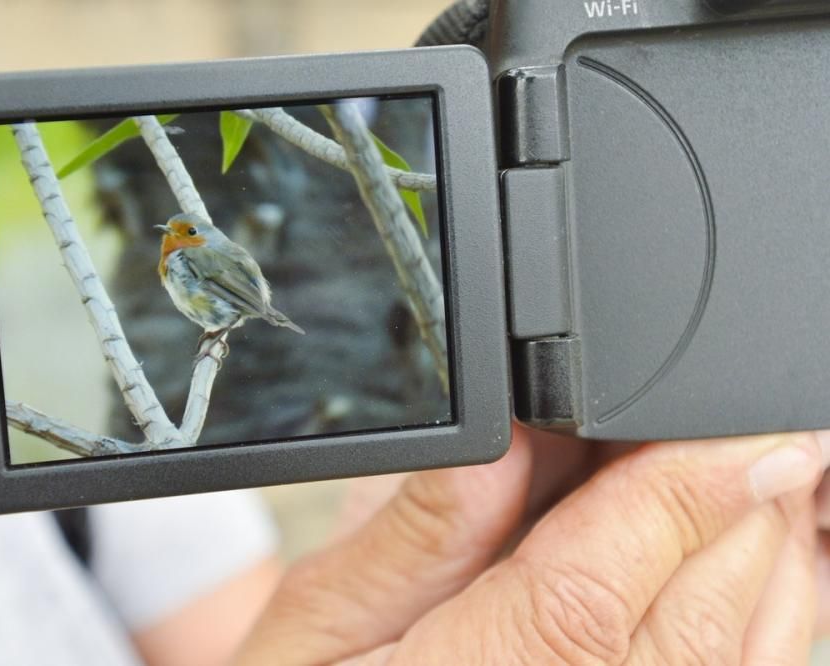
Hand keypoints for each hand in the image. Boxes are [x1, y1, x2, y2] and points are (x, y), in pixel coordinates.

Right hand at [235, 431, 828, 664]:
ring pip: (738, 654)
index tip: (737, 422)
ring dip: (767, 554)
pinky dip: (770, 612)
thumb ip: (415, 528)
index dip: (678, 494)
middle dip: (738, 504)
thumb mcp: (320, 612)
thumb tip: (507, 431)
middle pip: (691, 615)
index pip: (591, 588)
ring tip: (768, 471)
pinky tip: (756, 554)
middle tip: (752, 418)